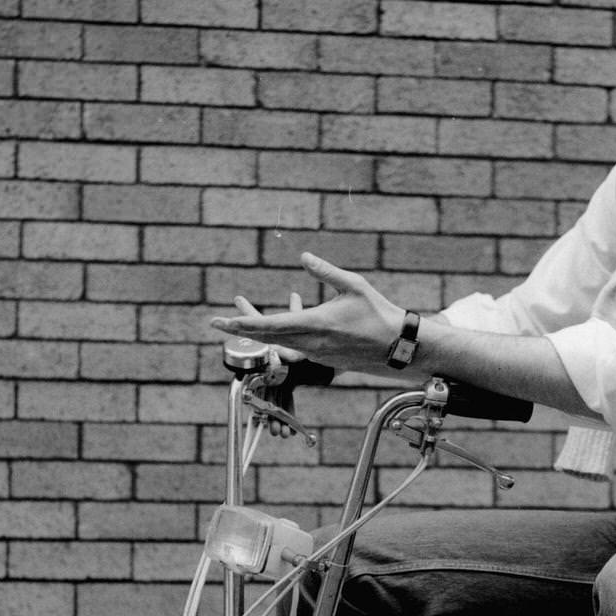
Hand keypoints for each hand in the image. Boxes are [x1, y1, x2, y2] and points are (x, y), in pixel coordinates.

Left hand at [210, 254, 402, 375]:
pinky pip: (295, 345)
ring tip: (245, 313)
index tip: (219, 322)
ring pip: (279, 342)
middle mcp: (311, 343)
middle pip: (266, 338)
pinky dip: (284, 331)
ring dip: (262, 329)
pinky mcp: (323, 359)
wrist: (398, 347)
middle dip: (241, 329)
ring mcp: (316, 354)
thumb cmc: (378, 313)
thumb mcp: (353, 285)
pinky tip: (289, 310)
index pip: (268, 325)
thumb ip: (325, 271)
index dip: (241, 324)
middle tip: (218, 323)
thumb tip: (304, 256)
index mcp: (315, 324)